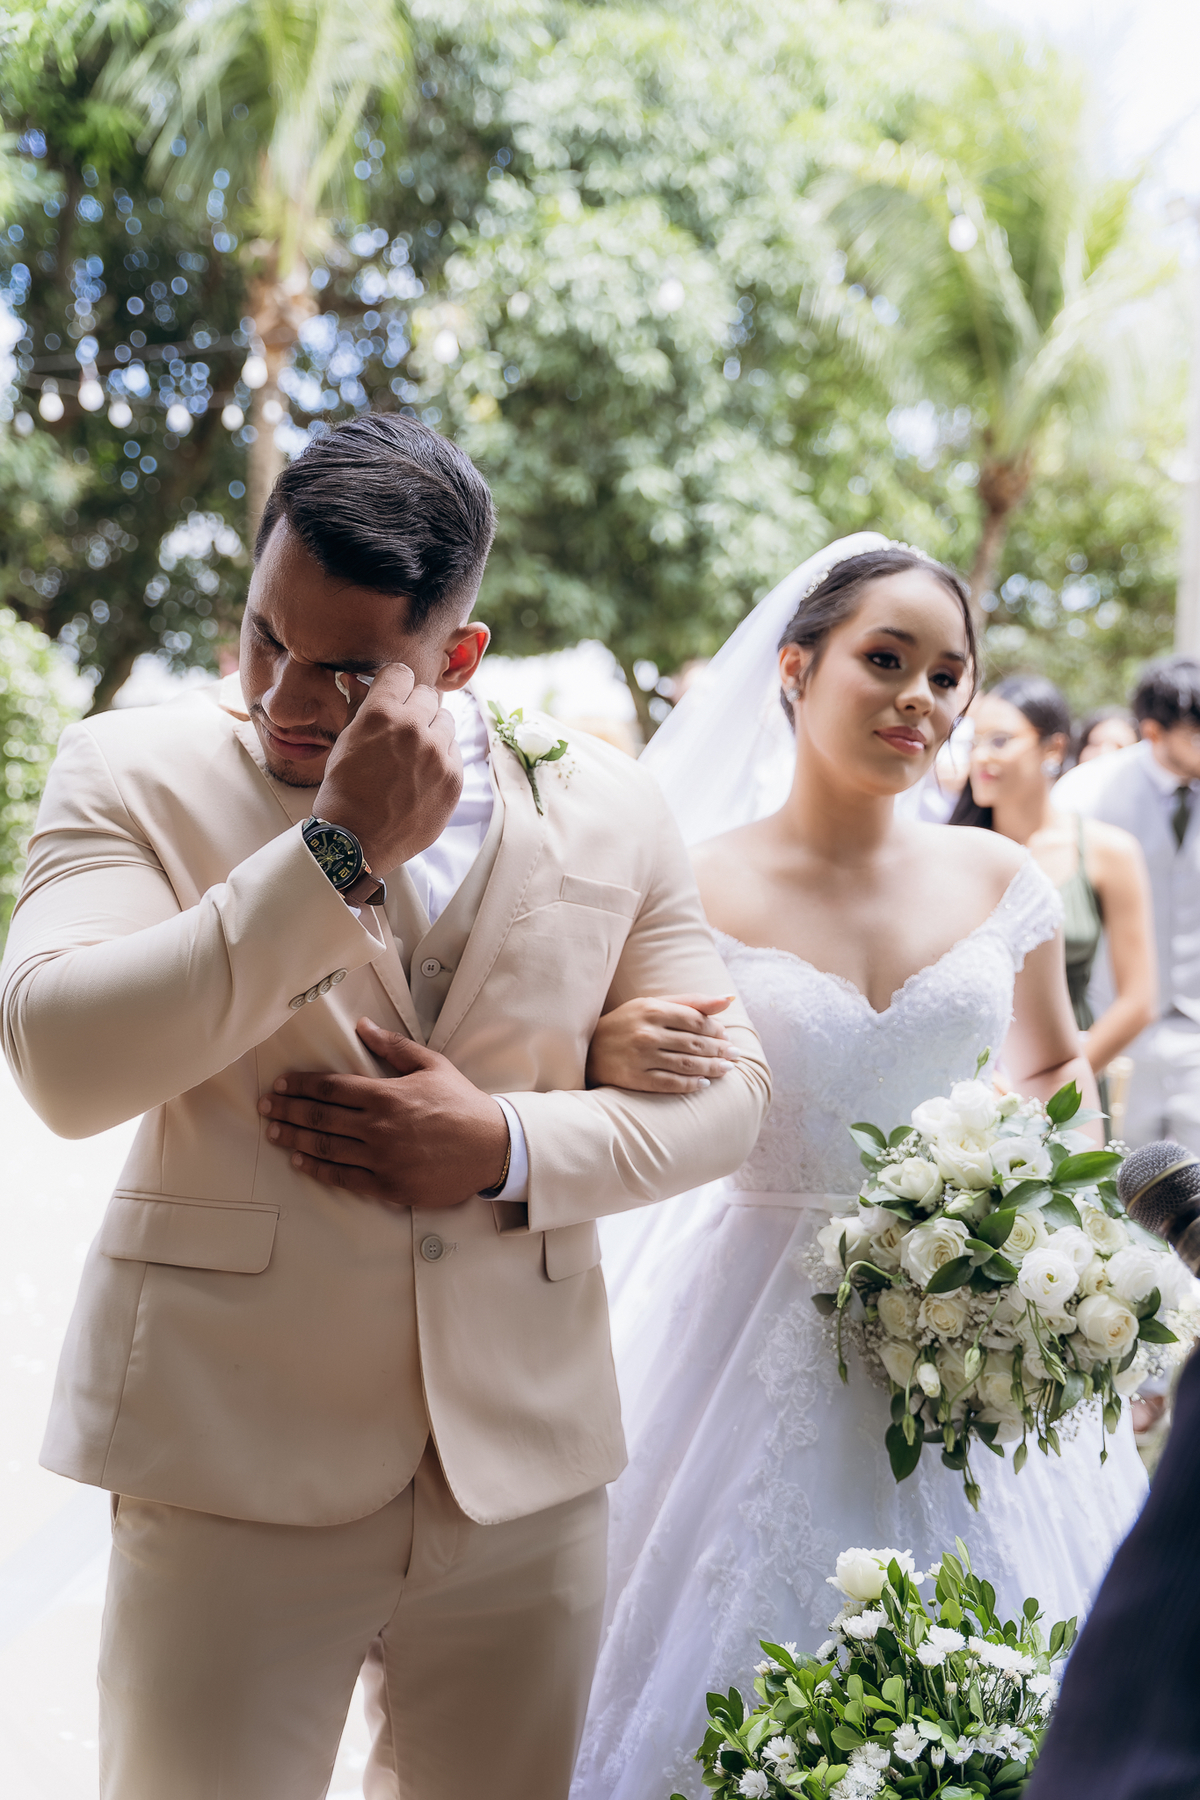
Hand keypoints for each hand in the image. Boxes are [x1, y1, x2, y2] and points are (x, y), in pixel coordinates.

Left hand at [258, 1017, 510, 1206]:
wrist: (491, 1148)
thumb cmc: (462, 1104)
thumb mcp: (432, 1065)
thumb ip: (393, 1047)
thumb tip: (363, 1027)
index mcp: (386, 1095)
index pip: (331, 1088)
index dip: (301, 1085)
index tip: (281, 1085)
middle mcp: (378, 1127)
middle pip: (320, 1117)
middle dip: (288, 1111)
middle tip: (266, 1107)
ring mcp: (381, 1159)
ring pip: (326, 1147)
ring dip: (295, 1139)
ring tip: (274, 1133)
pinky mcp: (388, 1186)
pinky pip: (344, 1178)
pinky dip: (318, 1169)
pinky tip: (301, 1162)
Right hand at [314, 665, 462, 872]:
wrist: (357, 841)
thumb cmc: (343, 792)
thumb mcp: (344, 744)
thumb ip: (357, 708)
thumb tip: (355, 680)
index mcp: (381, 715)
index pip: (400, 674)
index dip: (394, 686)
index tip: (392, 697)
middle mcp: (413, 728)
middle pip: (427, 695)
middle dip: (414, 707)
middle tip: (402, 729)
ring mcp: (438, 754)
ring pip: (446, 720)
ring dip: (432, 730)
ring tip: (414, 753)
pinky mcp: (454, 777)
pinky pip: (455, 751)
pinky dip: (442, 757)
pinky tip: (423, 774)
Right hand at [585, 994, 738, 1092]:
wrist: (589, 1048)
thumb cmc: (628, 1022)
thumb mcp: (654, 1004)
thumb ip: (691, 1002)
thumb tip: (729, 999)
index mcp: (652, 1009)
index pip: (696, 1020)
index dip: (716, 1029)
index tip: (726, 1035)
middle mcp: (646, 1033)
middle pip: (695, 1044)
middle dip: (720, 1050)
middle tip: (735, 1055)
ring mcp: (640, 1057)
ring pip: (687, 1065)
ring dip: (712, 1068)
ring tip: (726, 1069)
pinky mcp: (634, 1078)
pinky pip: (670, 1083)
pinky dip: (690, 1085)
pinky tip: (704, 1084)